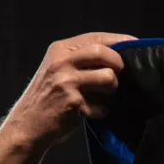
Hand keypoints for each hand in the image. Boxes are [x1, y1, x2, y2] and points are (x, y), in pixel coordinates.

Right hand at [0, 31, 134, 163]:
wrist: (27, 125)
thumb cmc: (48, 97)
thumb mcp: (58, 69)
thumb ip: (81, 58)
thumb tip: (119, 53)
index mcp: (60, 49)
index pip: (96, 37)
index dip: (120, 41)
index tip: (136, 45)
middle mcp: (62, 62)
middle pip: (104, 53)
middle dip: (119, 64)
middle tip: (120, 76)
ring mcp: (67, 82)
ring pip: (108, 78)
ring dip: (112, 90)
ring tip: (103, 96)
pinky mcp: (74, 103)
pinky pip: (102, 105)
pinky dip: (101, 111)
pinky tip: (89, 113)